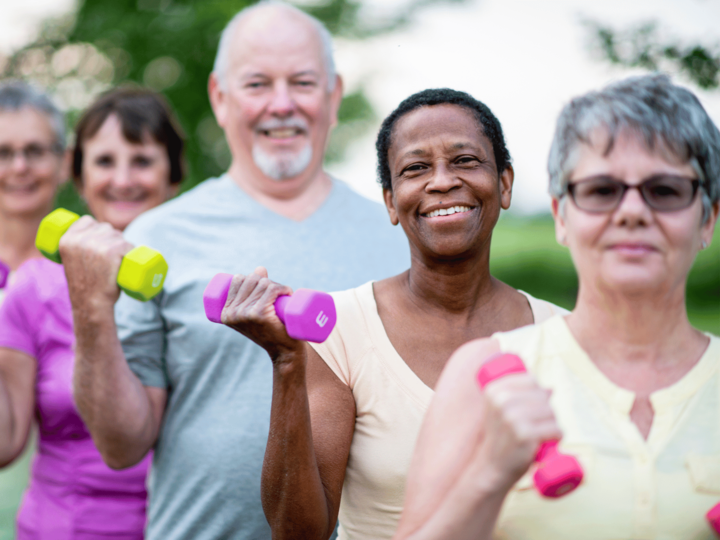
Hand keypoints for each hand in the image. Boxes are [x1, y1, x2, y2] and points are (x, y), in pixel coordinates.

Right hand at [59, 216, 133, 310]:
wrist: (91, 304)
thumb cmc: (85, 285)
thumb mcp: (73, 261)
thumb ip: (77, 248)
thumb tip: (92, 233)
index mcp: (66, 239)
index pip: (87, 221)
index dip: (97, 229)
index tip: (101, 242)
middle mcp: (80, 239)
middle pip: (106, 228)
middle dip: (112, 239)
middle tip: (111, 258)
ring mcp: (96, 244)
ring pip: (119, 236)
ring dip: (123, 246)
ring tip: (117, 263)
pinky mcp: (112, 251)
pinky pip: (129, 245)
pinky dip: (132, 252)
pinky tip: (126, 261)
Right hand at [221, 267, 301, 361]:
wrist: (284, 353)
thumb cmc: (271, 331)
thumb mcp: (256, 312)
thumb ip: (254, 291)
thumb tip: (260, 268)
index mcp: (225, 313)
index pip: (237, 279)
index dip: (253, 278)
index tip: (265, 288)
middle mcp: (232, 313)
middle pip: (251, 280)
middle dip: (267, 281)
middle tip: (278, 295)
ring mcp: (244, 314)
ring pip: (264, 284)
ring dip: (277, 285)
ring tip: (284, 296)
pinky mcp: (259, 314)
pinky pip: (272, 290)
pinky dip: (282, 288)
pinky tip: (287, 293)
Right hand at [472, 373, 561, 492]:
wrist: (491, 468)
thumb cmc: (500, 439)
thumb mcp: (499, 411)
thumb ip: (518, 396)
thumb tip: (550, 389)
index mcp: (494, 391)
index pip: (530, 380)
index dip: (537, 393)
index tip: (531, 407)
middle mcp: (501, 401)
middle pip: (543, 395)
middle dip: (546, 410)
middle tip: (536, 426)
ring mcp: (513, 418)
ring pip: (551, 411)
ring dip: (552, 424)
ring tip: (541, 434)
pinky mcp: (525, 435)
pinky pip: (555, 429)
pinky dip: (557, 436)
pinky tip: (547, 442)